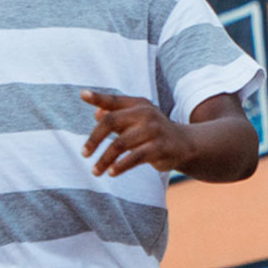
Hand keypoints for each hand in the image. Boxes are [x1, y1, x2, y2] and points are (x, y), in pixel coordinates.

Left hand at [80, 91, 194, 176]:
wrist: (184, 143)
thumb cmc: (152, 131)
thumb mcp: (136, 119)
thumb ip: (116, 115)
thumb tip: (96, 114)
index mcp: (138, 104)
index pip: (113, 100)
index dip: (98, 97)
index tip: (82, 95)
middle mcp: (145, 114)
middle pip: (111, 121)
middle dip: (94, 139)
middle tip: (84, 154)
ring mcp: (153, 130)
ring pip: (120, 144)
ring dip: (104, 159)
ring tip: (95, 171)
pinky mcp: (160, 148)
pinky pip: (135, 158)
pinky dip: (121, 166)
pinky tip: (112, 172)